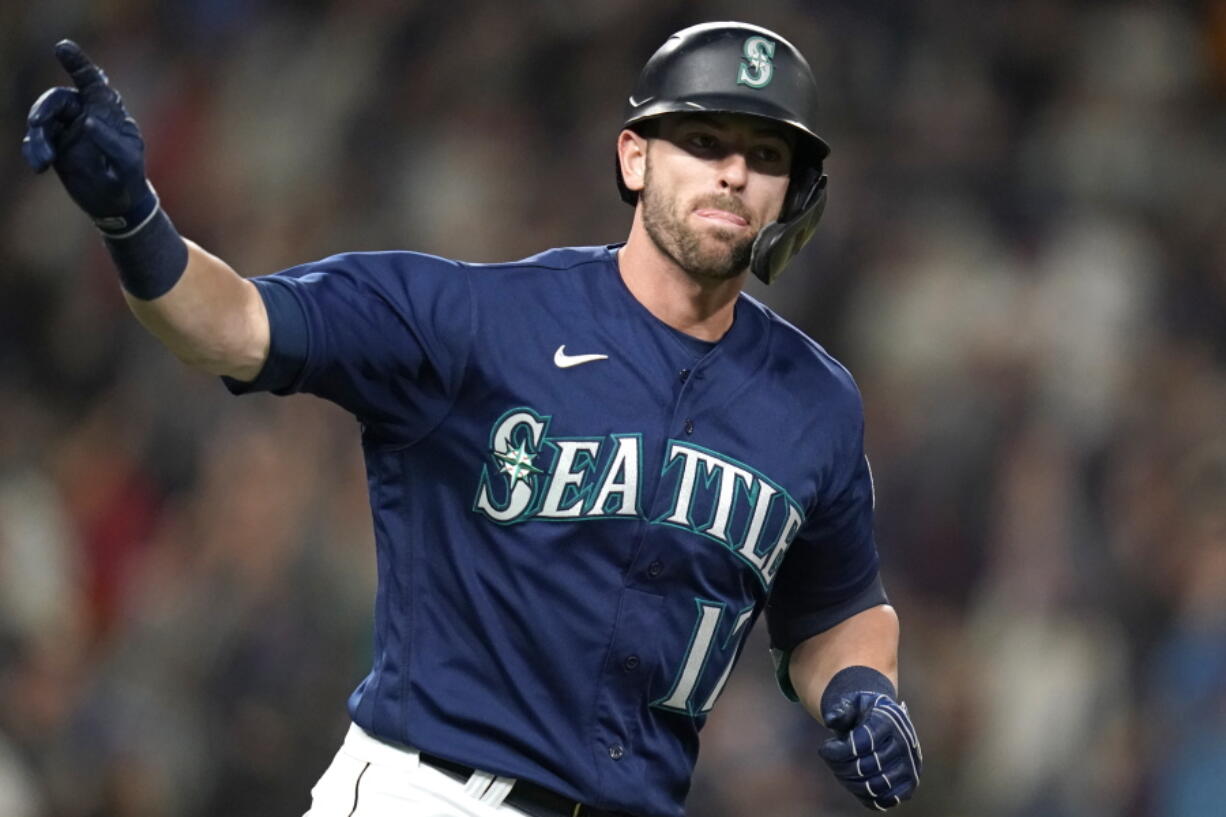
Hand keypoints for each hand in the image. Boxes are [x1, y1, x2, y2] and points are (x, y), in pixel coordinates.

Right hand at [22, 39, 156, 234]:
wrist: (117, 204)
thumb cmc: (129, 178)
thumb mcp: (126, 162)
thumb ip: (110, 141)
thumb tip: (86, 121)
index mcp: (107, 111)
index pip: (92, 81)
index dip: (77, 63)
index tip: (62, 47)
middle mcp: (84, 114)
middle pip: (57, 99)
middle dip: (44, 109)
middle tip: (36, 123)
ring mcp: (67, 130)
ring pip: (43, 120)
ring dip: (38, 137)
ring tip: (45, 159)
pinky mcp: (55, 146)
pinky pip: (36, 141)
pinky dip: (33, 151)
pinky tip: (39, 166)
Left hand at [818, 691, 921, 809]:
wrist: (882, 718)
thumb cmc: (861, 712)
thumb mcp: (850, 703)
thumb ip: (839, 711)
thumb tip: (831, 720)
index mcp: (889, 720)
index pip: (862, 744)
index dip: (838, 751)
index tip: (824, 748)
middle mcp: (905, 743)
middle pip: (866, 767)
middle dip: (840, 766)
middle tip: (830, 760)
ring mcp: (910, 764)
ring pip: (875, 786)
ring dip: (850, 782)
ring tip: (840, 771)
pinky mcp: (909, 782)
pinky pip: (887, 799)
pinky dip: (867, 797)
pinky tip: (854, 784)